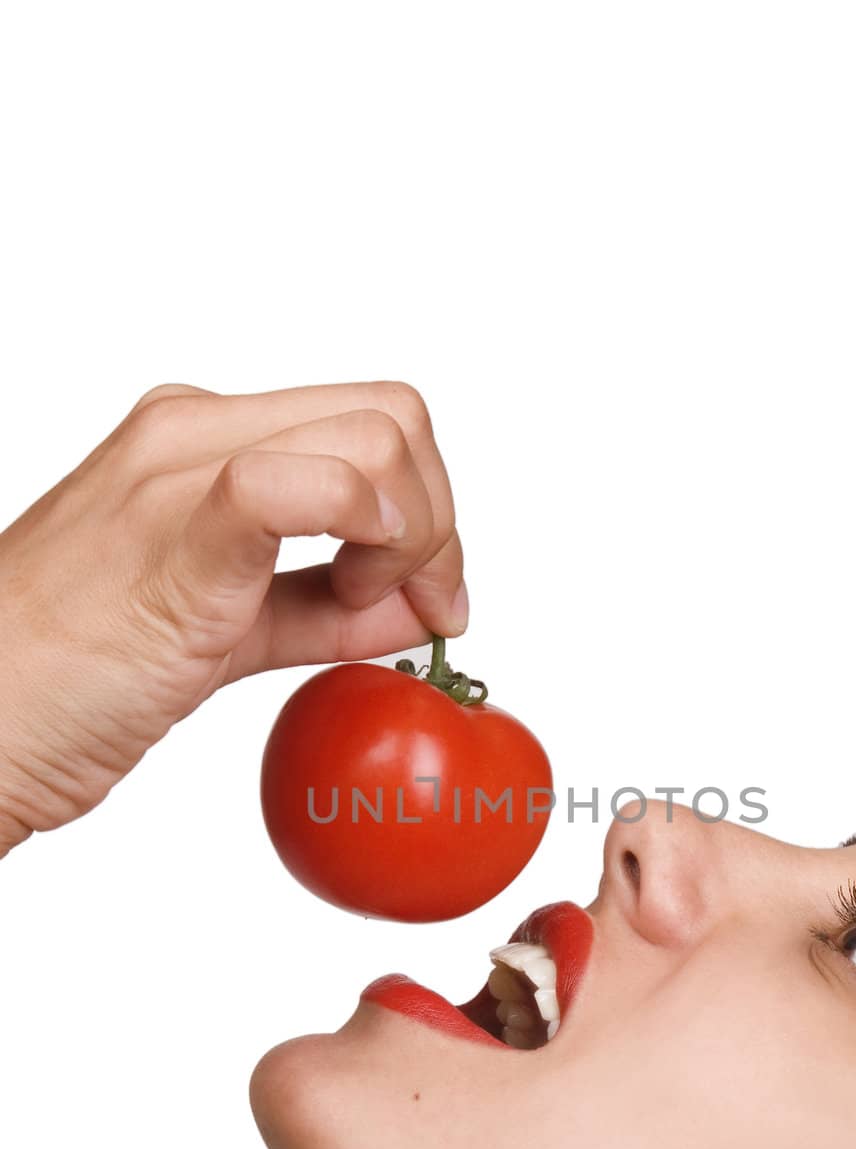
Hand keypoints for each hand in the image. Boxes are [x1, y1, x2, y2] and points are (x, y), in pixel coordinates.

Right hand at [0, 381, 466, 854]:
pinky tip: (356, 593)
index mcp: (199, 442)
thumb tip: (420, 604)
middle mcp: (192, 432)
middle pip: (393, 416)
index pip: (370, 424)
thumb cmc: (74, 682)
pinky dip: (371, 530)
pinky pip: (309, 482)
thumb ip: (326, 610)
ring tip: (361, 608)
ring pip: (379, 436)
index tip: (431, 599)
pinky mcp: (179, 530)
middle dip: (439, 520)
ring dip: (413, 535)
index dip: (430, 511)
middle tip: (420, 608)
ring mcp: (181, 468)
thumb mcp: (230, 634)